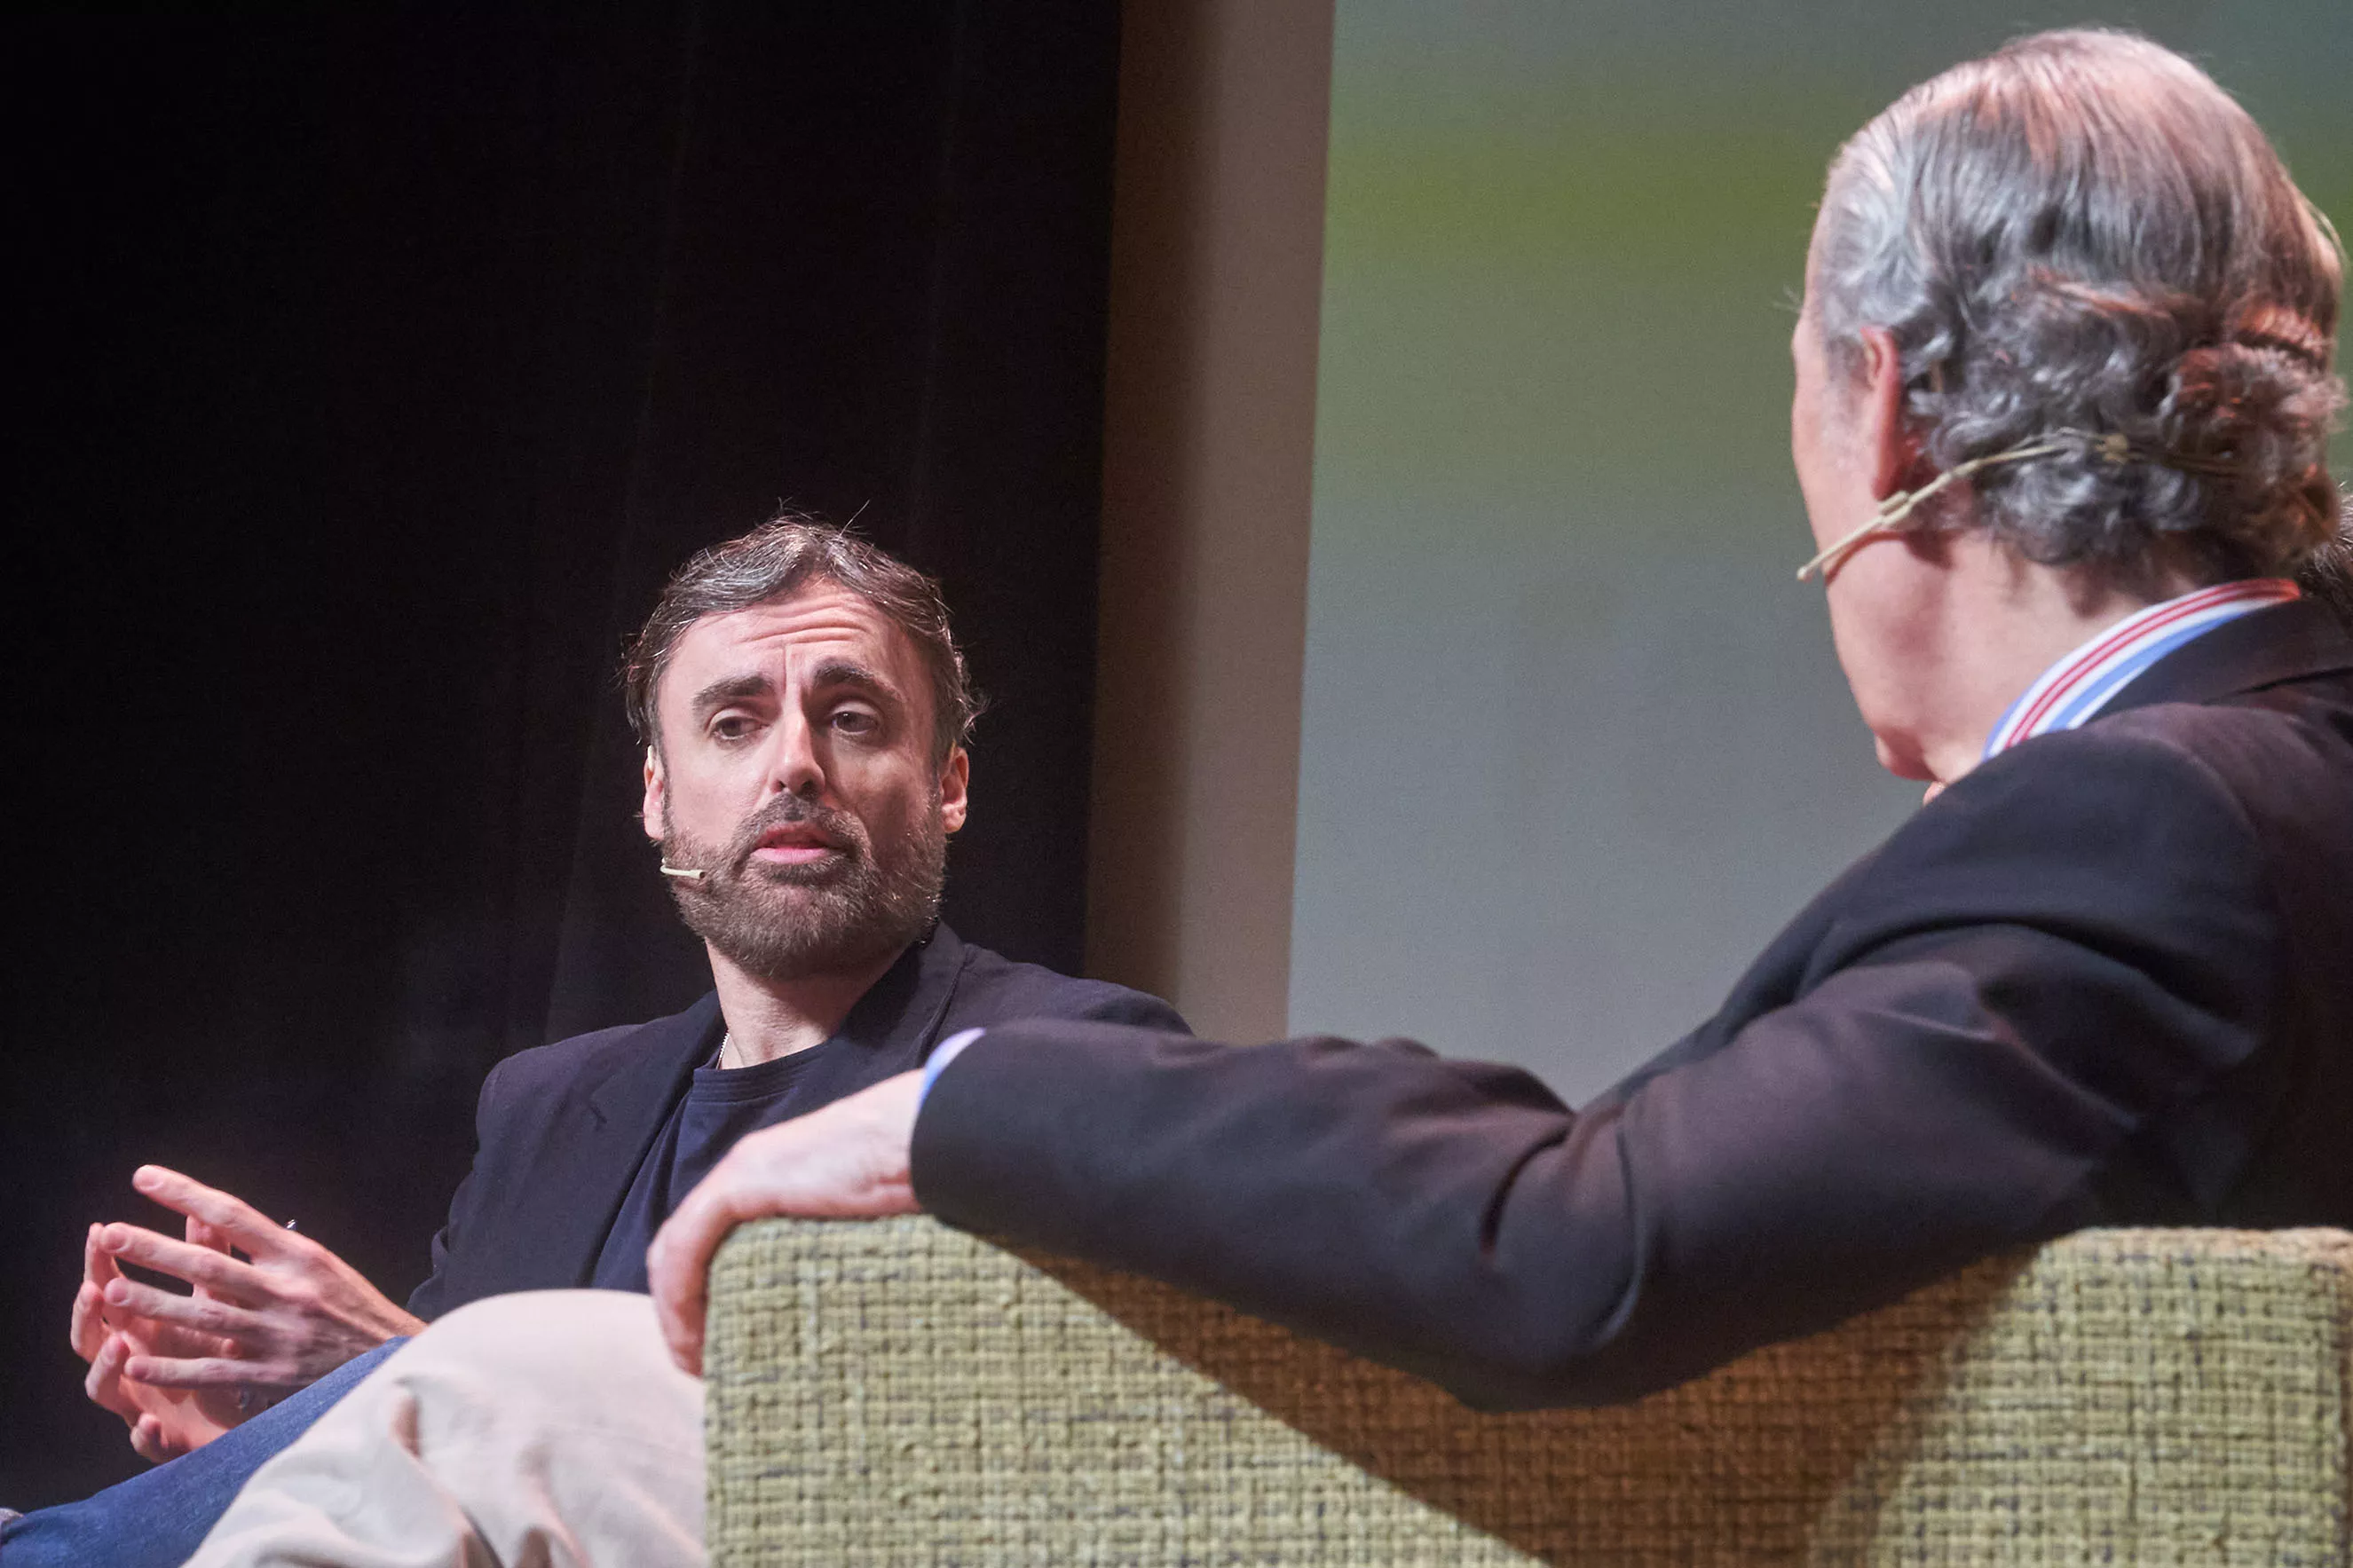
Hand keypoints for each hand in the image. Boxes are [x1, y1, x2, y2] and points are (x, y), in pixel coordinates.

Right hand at [72, 1220, 242, 1460]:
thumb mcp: (216, 1302)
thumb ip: (208, 1260)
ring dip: (106, 1368)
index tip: (100, 1232)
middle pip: (92, 1338)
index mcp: (141, 1327)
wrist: (249, 1413)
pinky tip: (149, 1424)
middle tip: (95, 1290)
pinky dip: (144, 1435)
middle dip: (88, 1315)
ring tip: (120, 1346)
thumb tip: (202, 1212)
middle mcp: (129, 1364)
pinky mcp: (163, 1441)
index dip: (100, 1264)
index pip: (108, 1292)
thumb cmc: (220, 1350)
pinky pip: (147, 1443)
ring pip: (106, 1390)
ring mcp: (139, 1403)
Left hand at [86, 1166, 424, 1410]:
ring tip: (111, 1290)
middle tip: (110, 1233)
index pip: (235, 1215)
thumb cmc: (352, 1308)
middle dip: (155, 1248)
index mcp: (300, 1256)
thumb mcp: (322, 1265)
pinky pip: (215, 1372)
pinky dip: (174, 1369)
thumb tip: (213, 1221)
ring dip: (155, 1303)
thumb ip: (271, 1250)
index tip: (144, 1178)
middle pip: (210, 1265)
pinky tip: (137, 1365)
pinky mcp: (274, 1376)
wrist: (395, 1359)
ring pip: (206, 1316)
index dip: (186, 1195)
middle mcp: (288, 1291)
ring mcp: (279, 1335)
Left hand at [648, 1071, 923, 1374]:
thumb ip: (833, 1250)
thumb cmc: (914, 1179)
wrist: (923, 1139)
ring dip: (675, 1312)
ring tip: (696, 1363)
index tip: (718, 1350)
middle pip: (684, 1249)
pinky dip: (678, 1294)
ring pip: (675, 1251)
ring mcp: (741, 1174)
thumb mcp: (863, 1224)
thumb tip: (840, 1308)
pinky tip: (690, 1335)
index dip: (702, 1296)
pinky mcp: (742, 1183)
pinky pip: (687, 1246)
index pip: (713, 1241)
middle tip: (703, 1365)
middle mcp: (747, 1174)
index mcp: (773, 1181)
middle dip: (682, 1311)